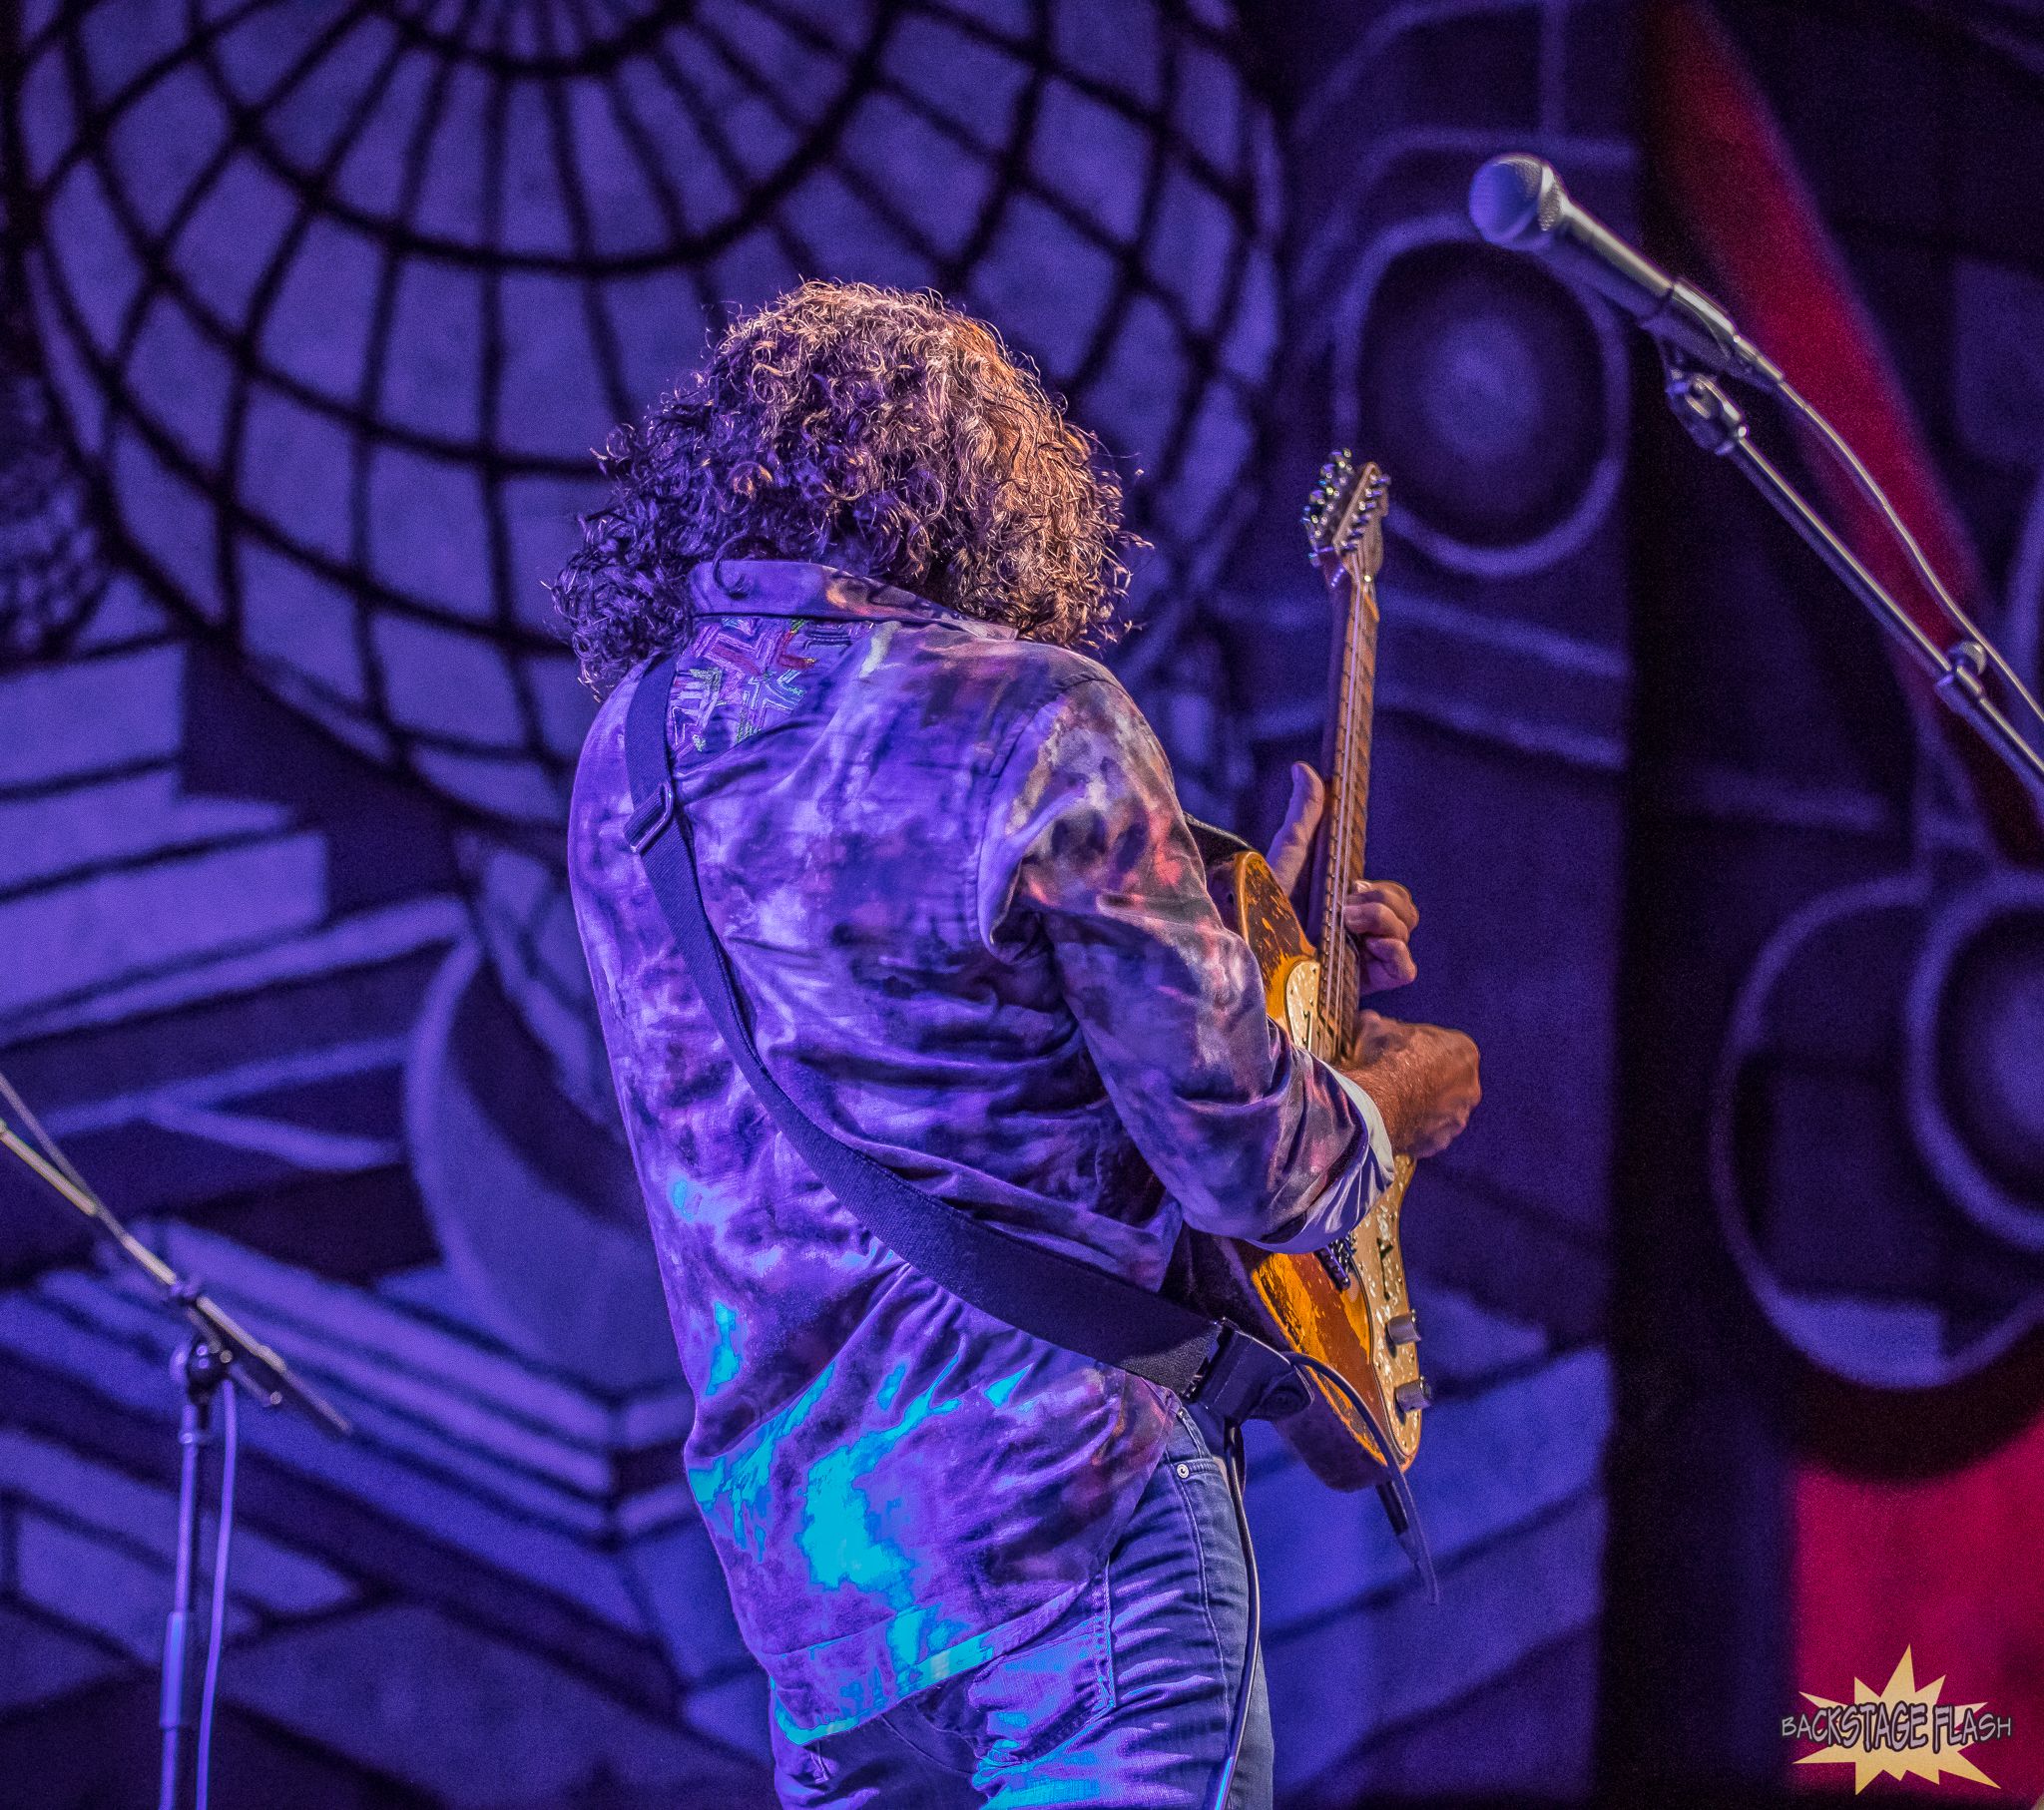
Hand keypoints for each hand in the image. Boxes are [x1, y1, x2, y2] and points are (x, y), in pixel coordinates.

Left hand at [1264, 763, 1418, 993]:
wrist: (1244, 955)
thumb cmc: (1258, 907)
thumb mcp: (1284, 858)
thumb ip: (1303, 817)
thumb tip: (1305, 768)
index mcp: (1343, 905)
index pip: (1388, 894)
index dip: (1381, 889)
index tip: (1352, 883)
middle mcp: (1355, 934)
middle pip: (1405, 910)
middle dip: (1383, 901)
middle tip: (1345, 904)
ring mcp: (1359, 959)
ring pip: (1406, 933)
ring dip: (1384, 920)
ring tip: (1345, 922)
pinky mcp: (1360, 984)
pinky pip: (1406, 970)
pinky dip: (1397, 954)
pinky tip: (1370, 946)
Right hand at [1342, 1011, 1479, 1158]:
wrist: (1378, 1102)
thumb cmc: (1385, 1061)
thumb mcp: (1378, 1031)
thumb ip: (1380, 1026)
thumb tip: (1368, 1020)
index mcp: (1464, 1051)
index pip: (1446, 1047)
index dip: (1421, 1049)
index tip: (1402, 1053)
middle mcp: (1470, 1085)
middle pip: (1448, 1080)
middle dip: (1428, 1080)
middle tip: (1399, 1079)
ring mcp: (1458, 1116)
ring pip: (1441, 1109)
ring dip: (1424, 1107)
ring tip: (1394, 1103)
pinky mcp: (1442, 1141)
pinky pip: (1429, 1133)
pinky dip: (1415, 1129)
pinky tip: (1394, 1121)